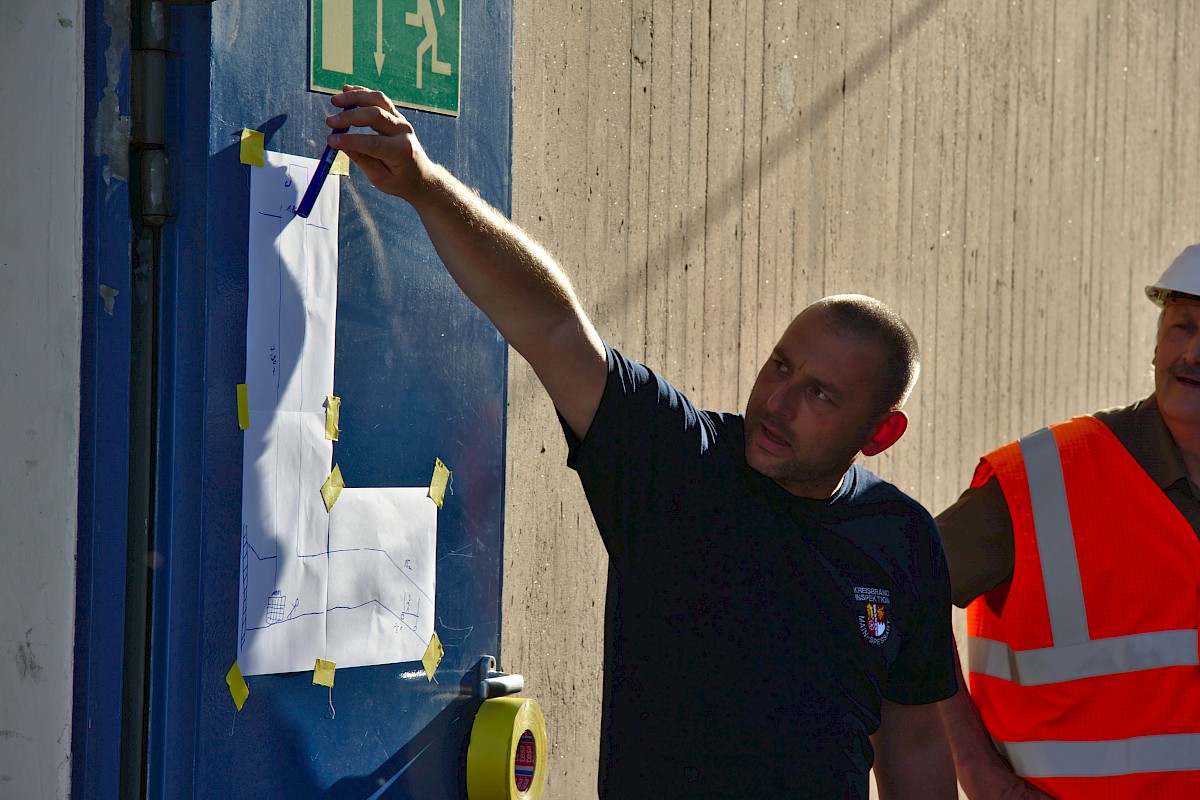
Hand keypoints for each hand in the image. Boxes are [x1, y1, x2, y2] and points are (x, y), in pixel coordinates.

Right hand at [324, 85, 434, 202]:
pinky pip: (379, 99)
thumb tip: (340, 143)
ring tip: (335, 101)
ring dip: (355, 97)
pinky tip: (346, 89)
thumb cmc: (399, 180)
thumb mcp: (379, 178)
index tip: (330, 140)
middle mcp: (403, 132)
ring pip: (378, 100)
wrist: (421, 176)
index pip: (372, 142)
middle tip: (330, 121)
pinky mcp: (396, 115)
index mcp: (400, 151)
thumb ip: (361, 159)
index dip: (350, 140)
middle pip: (375, 115)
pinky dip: (363, 93)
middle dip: (350, 117)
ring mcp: (401, 121)